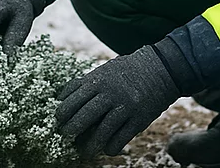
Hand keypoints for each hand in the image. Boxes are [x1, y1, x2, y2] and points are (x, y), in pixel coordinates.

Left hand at [55, 45, 181, 157]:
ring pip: (102, 132)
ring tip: (83, 151)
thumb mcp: (106, 70)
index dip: (61, 112)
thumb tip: (64, 97)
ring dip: (89, 145)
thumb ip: (87, 83)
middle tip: (65, 136)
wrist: (162, 68)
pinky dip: (111, 147)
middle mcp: (110, 94)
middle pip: (83, 117)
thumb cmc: (128, 70)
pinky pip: (121, 139)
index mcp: (99, 80)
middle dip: (70, 130)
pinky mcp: (139, 119)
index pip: (72, 99)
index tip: (58, 120)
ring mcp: (126, 107)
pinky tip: (106, 149)